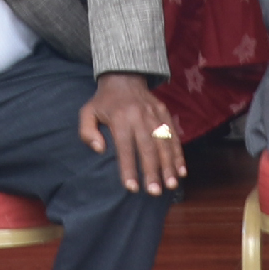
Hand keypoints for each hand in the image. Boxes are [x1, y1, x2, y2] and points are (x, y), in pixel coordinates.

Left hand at [79, 73, 182, 194]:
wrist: (124, 77)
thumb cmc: (103, 102)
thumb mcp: (87, 113)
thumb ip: (87, 132)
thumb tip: (99, 149)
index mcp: (120, 119)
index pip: (125, 148)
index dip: (128, 168)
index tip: (131, 187)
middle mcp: (140, 117)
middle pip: (148, 147)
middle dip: (153, 171)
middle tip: (154, 192)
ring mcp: (155, 115)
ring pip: (164, 143)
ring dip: (169, 165)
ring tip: (172, 185)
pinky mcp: (165, 114)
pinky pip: (174, 136)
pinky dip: (179, 154)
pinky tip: (182, 170)